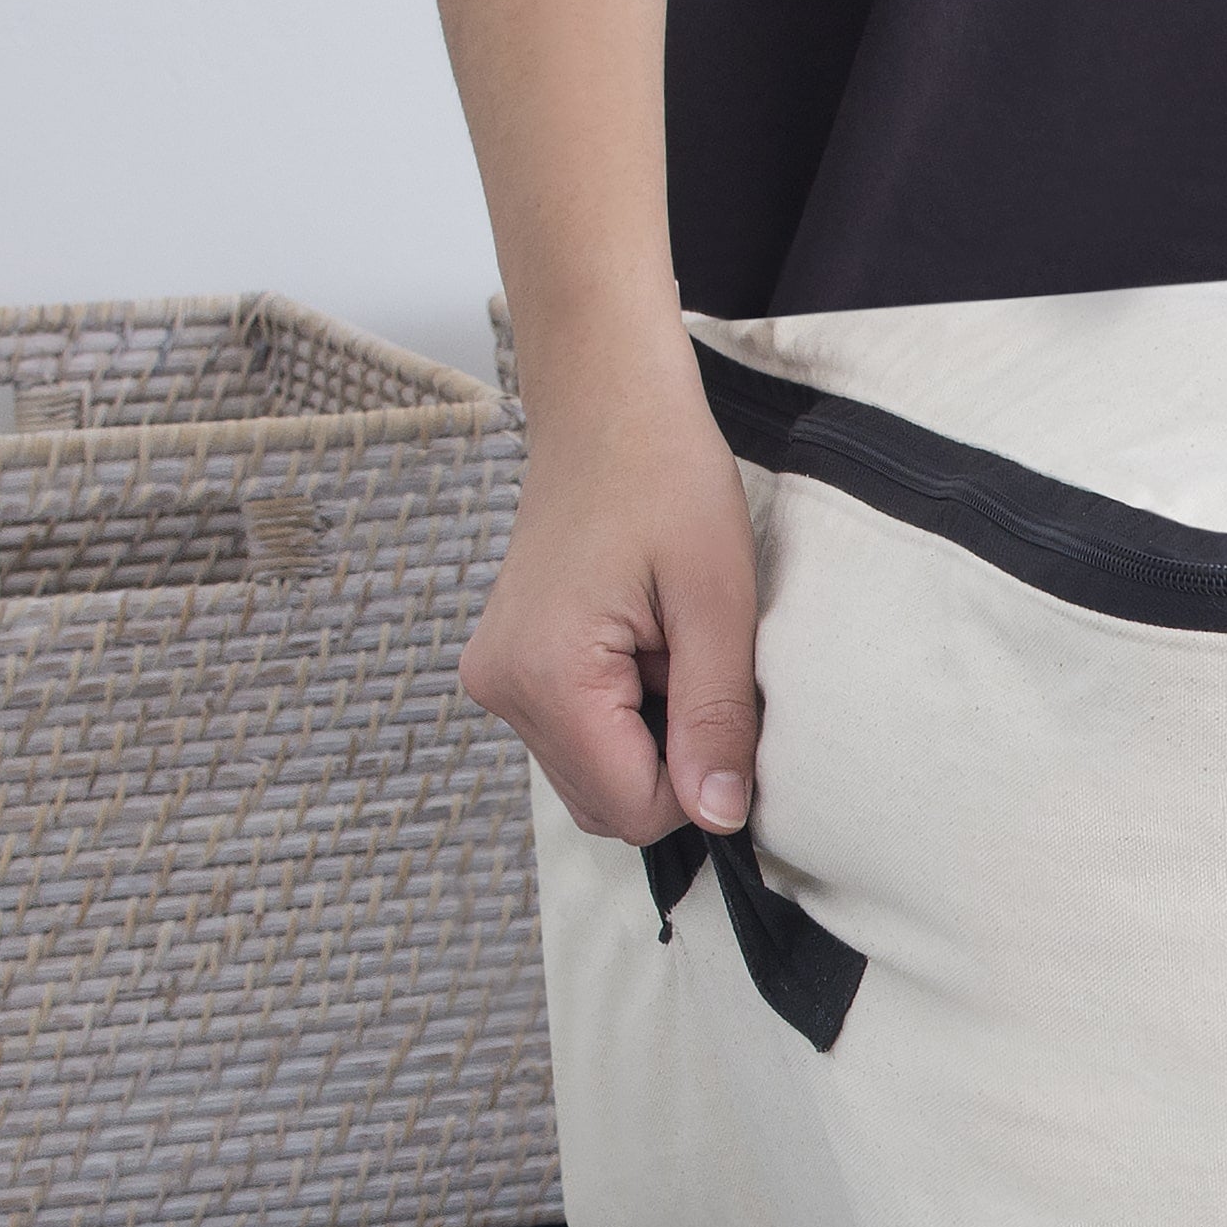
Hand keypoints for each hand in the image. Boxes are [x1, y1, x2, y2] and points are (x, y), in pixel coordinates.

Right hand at [460, 314, 759, 840]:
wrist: (608, 409)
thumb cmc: (666, 481)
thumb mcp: (717, 604)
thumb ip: (716, 719)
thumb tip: (721, 817)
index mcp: (546, 677)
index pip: (635, 809)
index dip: (702, 782)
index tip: (729, 709)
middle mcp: (501, 689)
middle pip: (610, 804)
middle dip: (675, 760)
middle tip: (699, 666)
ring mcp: (496, 678)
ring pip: (595, 774)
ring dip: (652, 734)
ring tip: (670, 647)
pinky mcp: (509, 666)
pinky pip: (579, 734)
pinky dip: (626, 712)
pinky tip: (646, 645)